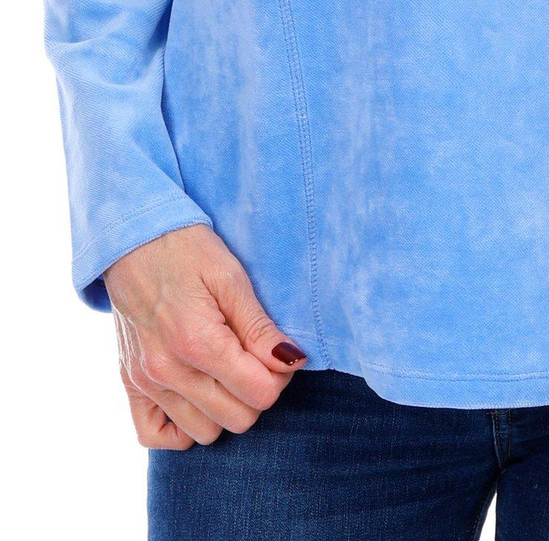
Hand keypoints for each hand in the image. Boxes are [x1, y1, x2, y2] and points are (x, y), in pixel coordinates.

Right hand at [104, 223, 308, 449]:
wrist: (133, 240)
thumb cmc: (188, 251)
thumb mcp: (232, 278)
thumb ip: (260, 327)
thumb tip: (291, 362)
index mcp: (198, 342)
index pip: (259, 394)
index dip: (280, 375)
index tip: (276, 350)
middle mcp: (167, 372)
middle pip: (237, 419)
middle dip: (257, 391)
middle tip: (255, 357)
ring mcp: (144, 383)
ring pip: (203, 433)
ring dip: (224, 408)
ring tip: (226, 369)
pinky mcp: (129, 386)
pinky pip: (154, 437)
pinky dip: (181, 426)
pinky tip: (196, 393)